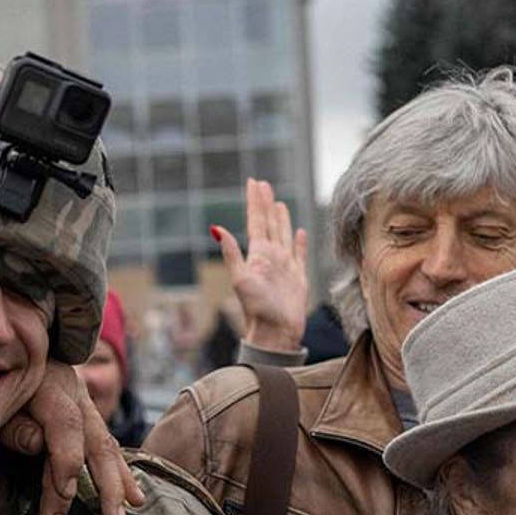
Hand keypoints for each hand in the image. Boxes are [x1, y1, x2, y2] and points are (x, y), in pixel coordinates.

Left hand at [0, 361, 145, 514]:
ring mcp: (84, 404)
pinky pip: (108, 445)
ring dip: (119, 483)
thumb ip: (14, 425)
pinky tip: (134, 496)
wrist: (7, 356)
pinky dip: (120, 472)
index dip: (67, 461)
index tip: (66, 494)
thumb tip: (38, 443)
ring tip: (126, 514)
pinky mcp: (87, 417)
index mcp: (48, 385)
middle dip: (107, 484)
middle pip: (96, 439)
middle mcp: (74, 393)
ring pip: (107, 444)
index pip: (65, 425)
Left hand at [212, 178, 307, 354]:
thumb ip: (231, 253)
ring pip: (284, 234)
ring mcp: (285, 265)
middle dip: (266, 203)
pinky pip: (300, 253)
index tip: (254, 182)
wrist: (276, 332)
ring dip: (281, 218)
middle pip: (269, 223)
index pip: (256, 221)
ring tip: (279, 203)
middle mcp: (271, 256)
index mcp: (258, 254)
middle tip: (263, 184)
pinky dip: (300, 241)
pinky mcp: (298, 277)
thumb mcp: (241, 278)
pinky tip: (300, 231)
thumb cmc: (257, 308)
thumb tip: (215, 228)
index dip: (255, 202)